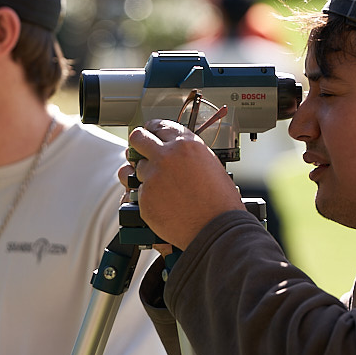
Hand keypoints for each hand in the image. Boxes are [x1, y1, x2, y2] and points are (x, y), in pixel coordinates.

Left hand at [122, 119, 243, 249]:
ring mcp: (153, 176)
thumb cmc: (220, 201)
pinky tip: (163, 204)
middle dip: (137, 145)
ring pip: (135, 169)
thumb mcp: (210, 165)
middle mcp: (167, 155)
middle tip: (140, 153)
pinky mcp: (145, 197)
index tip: (150, 134)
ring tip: (158, 187)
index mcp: (186, 143)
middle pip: (137, 139)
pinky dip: (147, 198)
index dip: (153, 130)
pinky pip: (138, 193)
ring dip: (143, 176)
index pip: (159, 126)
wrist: (217, 228)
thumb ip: (188, 155)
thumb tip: (173, 152)